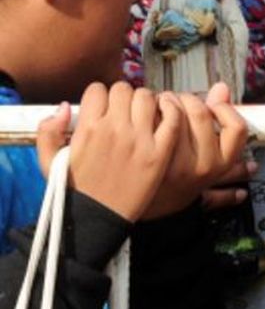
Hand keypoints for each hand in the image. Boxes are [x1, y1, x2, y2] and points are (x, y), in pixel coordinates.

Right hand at [35, 82, 180, 221]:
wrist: (98, 219)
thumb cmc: (73, 191)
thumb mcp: (49, 162)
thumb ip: (48, 131)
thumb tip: (65, 106)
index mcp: (88, 129)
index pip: (98, 90)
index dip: (100, 96)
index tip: (104, 107)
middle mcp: (114, 129)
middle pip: (124, 89)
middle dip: (122, 97)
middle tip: (124, 110)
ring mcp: (140, 139)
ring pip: (148, 97)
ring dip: (146, 101)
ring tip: (143, 113)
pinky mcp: (160, 151)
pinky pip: (173, 117)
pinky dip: (172, 109)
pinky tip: (166, 113)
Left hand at [145, 82, 250, 218]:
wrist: (136, 205)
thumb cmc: (173, 182)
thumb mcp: (208, 165)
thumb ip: (221, 128)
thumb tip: (221, 88)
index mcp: (219, 165)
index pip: (237, 127)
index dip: (225, 110)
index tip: (214, 106)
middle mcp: (200, 165)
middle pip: (202, 112)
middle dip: (189, 98)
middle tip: (178, 100)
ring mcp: (176, 161)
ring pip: (178, 111)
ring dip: (167, 100)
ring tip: (160, 105)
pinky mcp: (149, 156)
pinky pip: (154, 118)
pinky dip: (150, 109)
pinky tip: (146, 114)